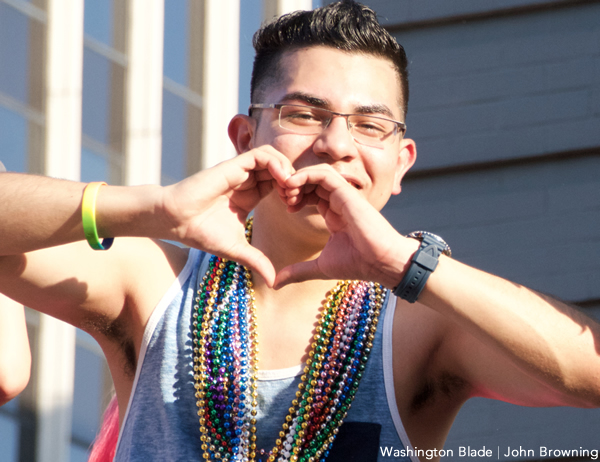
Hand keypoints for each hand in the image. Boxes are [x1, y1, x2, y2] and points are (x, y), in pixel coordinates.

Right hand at [160, 146, 294, 285]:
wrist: (175, 221)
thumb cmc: (200, 233)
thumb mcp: (237, 250)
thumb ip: (257, 261)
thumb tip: (274, 282)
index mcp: (249, 196)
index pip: (278, 184)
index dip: (291, 192)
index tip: (295, 208)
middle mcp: (246, 181)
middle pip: (279, 168)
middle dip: (293, 180)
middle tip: (296, 198)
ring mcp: (239, 172)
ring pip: (272, 157)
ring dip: (287, 169)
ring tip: (290, 188)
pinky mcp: (232, 166)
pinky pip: (260, 154)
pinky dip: (275, 163)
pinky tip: (281, 180)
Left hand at [275, 165, 416, 288]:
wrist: (381, 263)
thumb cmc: (358, 264)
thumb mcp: (321, 267)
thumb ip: (298, 271)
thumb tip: (275, 283)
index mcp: (334, 214)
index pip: (312, 194)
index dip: (296, 196)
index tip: (286, 208)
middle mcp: (339, 202)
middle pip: (312, 181)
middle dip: (294, 185)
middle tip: (281, 196)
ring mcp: (344, 195)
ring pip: (317, 173)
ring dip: (297, 178)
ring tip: (286, 191)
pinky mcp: (347, 193)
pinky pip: (324, 174)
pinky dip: (306, 175)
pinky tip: (292, 185)